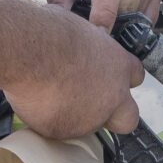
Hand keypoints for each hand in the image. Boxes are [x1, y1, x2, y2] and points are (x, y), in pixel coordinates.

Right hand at [7, 6, 142, 139]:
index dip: (120, 79)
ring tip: (50, 92)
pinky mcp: (62, 131)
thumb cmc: (50, 32)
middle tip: (90, 102)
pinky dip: (48, 118)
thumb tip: (83, 49)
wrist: (27, 51)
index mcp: (118, 66)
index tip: (107, 76)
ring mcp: (89, 119)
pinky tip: (35, 100)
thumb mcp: (80, 30)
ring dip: (74, 114)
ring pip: (87, 125)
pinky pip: (57, 129)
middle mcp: (111, 97)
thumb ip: (90, 49)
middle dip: (114, 115)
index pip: (135, 77)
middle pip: (127, 119)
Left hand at [37, 0, 162, 31]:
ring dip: (117, 20)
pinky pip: (147, 15)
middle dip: (104, 21)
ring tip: (97, 4)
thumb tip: (69, 29)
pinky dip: (130, 19)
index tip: (97, 39)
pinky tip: (113, 8)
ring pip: (137, 16)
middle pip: (124, 8)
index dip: (104, 17)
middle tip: (85, 16)